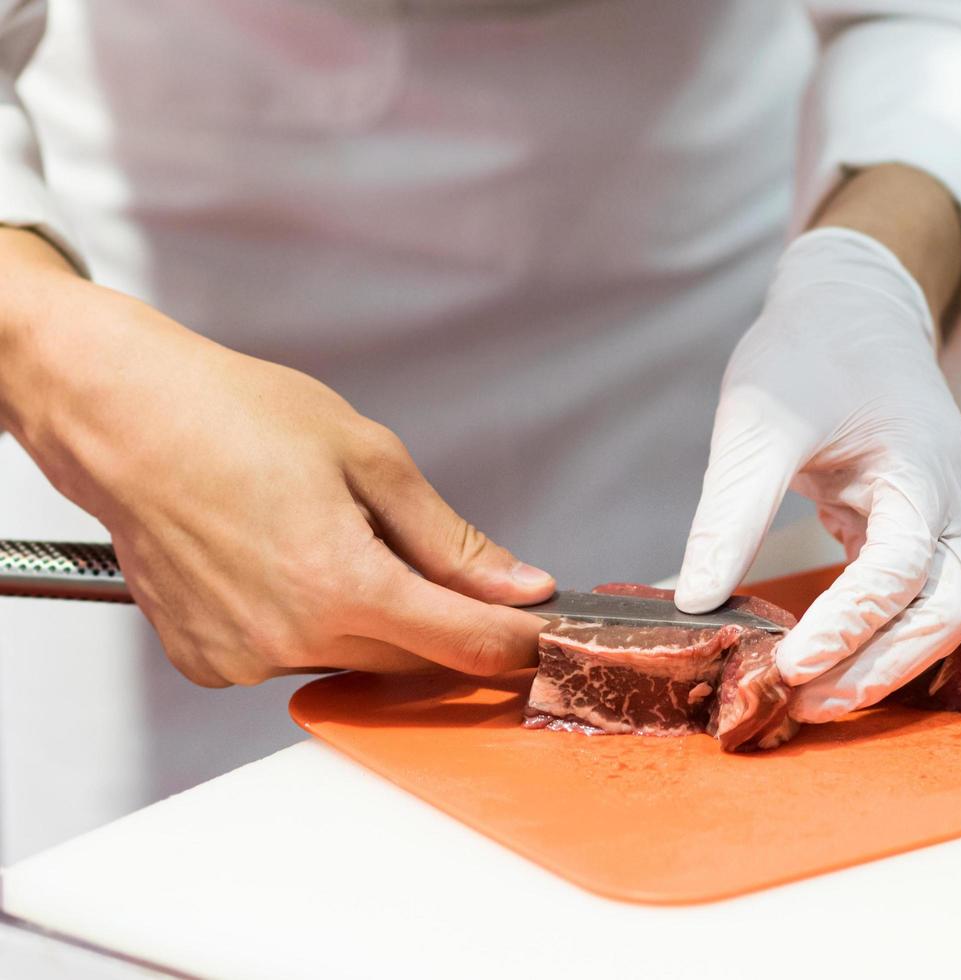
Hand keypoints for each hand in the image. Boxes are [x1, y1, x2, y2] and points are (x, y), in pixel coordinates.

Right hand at [0, 233, 553, 685]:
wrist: (125, 419)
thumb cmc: (235, 419)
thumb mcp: (371, 459)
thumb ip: (451, 539)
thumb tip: (516, 584)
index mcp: (343, 584)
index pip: (467, 643)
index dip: (518, 640)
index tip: (541, 629)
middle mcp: (292, 637)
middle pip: (414, 659)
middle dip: (444, 622)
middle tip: (434, 563)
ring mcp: (244, 657)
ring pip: (353, 659)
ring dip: (372, 620)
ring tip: (331, 540)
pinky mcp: (209, 662)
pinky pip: (290, 657)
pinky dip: (308, 623)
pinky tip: (284, 565)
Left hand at [675, 227, 960, 721]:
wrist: (852, 307)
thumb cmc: (809, 351)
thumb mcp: (759, 422)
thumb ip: (730, 513)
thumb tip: (694, 603)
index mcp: (925, 471)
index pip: (901, 572)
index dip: (849, 626)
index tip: (788, 665)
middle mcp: (952, 505)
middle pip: (943, 616)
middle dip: (876, 669)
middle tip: (800, 706)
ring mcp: (942, 519)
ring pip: (933, 617)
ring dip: (876, 664)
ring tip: (805, 699)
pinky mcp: (915, 529)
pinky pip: (907, 598)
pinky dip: (869, 635)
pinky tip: (818, 660)